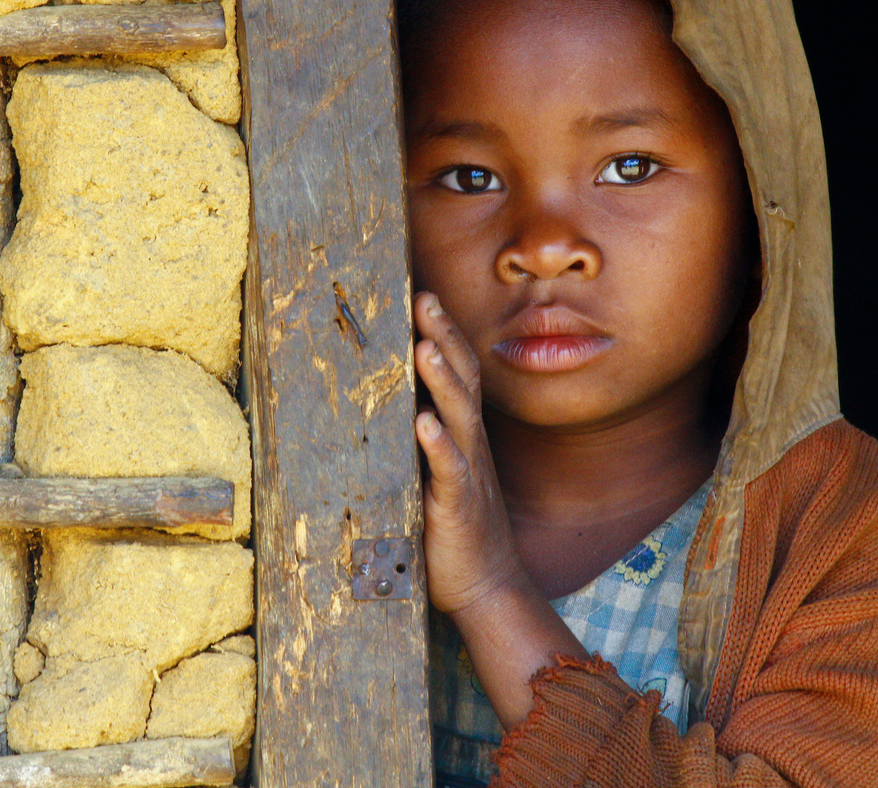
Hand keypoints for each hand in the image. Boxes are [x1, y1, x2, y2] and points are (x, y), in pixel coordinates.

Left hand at [414, 290, 589, 727]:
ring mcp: (466, 472)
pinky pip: (449, 469)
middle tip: (424, 298)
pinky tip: (423, 422)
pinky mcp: (458, 505)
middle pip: (460, 380)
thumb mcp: (435, 472)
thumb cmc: (453, 527)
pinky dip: (437, 444)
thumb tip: (392, 400)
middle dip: (443, 337)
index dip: (443, 333)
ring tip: (424, 347)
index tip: (422, 294)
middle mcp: (468, 444)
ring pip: (457, 416)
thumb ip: (420, 438)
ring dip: (442, 380)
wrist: (485, 584)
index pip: (456, 372)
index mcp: (462, 433)